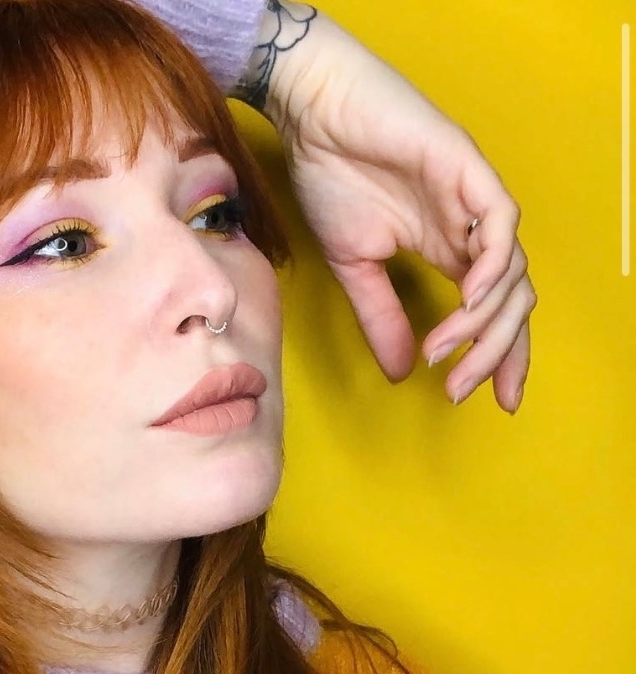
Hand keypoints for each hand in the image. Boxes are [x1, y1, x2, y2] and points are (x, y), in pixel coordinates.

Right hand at [241, 6, 534, 412]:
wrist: (315, 119)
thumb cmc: (332, 178)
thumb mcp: (353, 268)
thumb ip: (381, 317)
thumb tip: (403, 373)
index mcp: (448, 249)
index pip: (494, 310)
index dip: (500, 356)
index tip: (492, 400)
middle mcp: (470, 229)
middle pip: (513, 302)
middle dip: (495, 354)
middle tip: (462, 391)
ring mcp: (474, 200)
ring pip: (511, 273)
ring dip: (483, 323)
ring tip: (448, 352)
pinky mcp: (469, 171)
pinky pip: (502, 226)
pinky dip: (492, 269)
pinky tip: (469, 301)